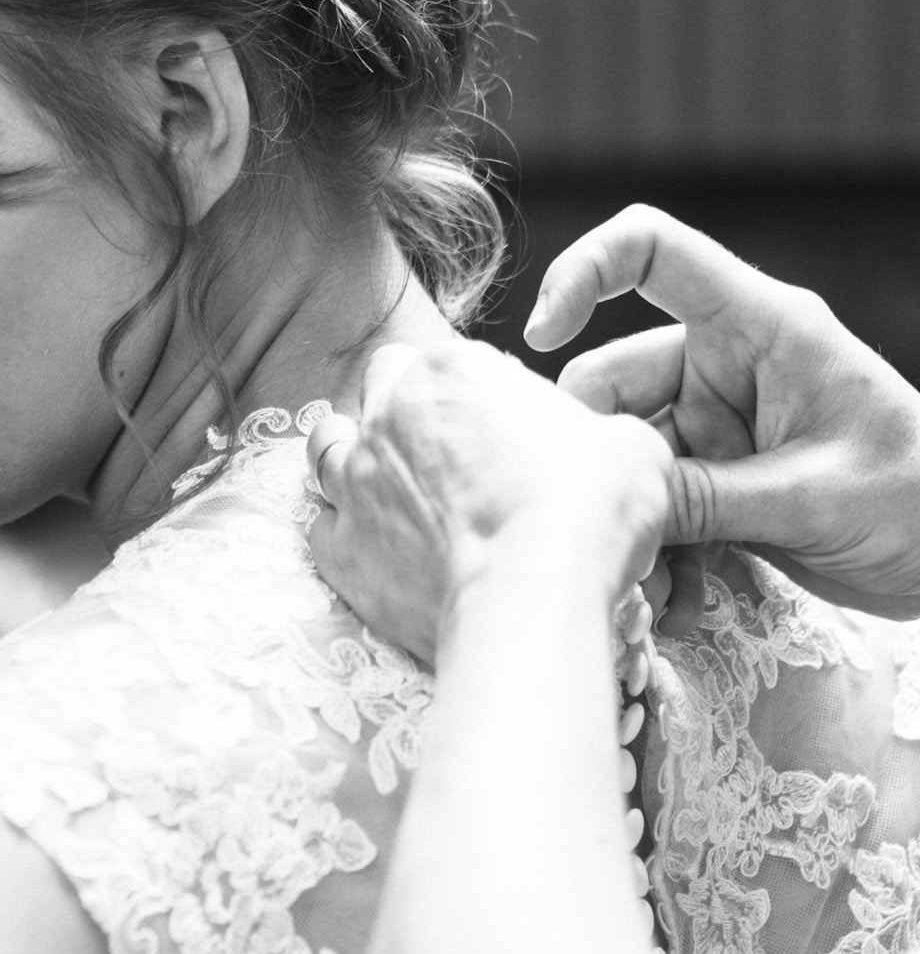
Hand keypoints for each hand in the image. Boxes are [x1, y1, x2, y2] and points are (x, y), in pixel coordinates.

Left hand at [308, 338, 670, 661]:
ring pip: (329, 445)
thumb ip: (601, 430)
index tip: (501, 430)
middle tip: (447, 453)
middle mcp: (390, 411)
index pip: (450, 359)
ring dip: (357, 458)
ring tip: (395, 490)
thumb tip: (603, 445)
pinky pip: (323, 528)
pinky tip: (379, 550)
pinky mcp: (340, 548)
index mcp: (454, 369)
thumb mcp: (630, 445)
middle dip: (406, 407)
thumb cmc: (588, 509)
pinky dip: (345, 533)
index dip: (475, 392)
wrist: (534, 594)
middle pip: (381, 385)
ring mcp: (356, 479)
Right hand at [526, 205, 919, 620]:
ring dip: (629, 514)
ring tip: (652, 585)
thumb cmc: (919, 497)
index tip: (543, 334)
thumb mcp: (813, 498)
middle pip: (613, 378)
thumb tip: (617, 499)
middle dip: (598, 449)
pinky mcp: (715, 478)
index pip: (653, 253)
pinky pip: (654, 501)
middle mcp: (726, 365)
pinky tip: (676, 598)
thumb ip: (710, 498)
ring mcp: (716, 424)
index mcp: (761, 328)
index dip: (585, 272)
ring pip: (625, 452)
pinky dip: (655, 546)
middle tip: (605, 516)